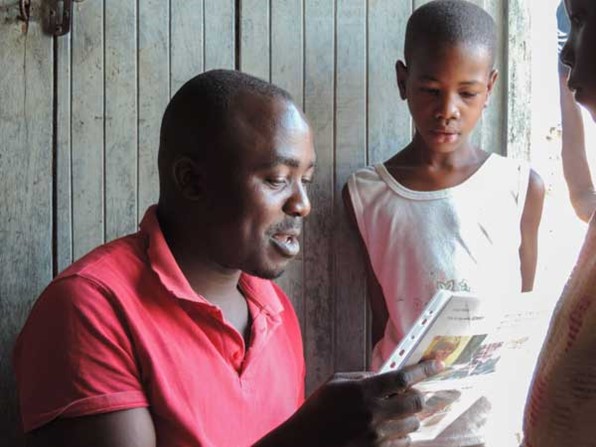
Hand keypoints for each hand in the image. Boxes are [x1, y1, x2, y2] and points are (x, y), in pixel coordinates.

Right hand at [259, 360, 442, 446]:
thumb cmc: (317, 410)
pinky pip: (403, 442)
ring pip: (413, 424)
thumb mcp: (336, 383)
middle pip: (416, 402)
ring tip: (399, 412)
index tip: (438, 364)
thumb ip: (363, 377)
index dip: (424, 369)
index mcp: (363, 391)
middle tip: (418, 392)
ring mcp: (377, 436)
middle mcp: (374, 413)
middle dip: (421, 395)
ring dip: (411, 416)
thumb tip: (387, 376)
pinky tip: (391, 429)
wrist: (304, 443)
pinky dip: (402, 434)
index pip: (403, 377)